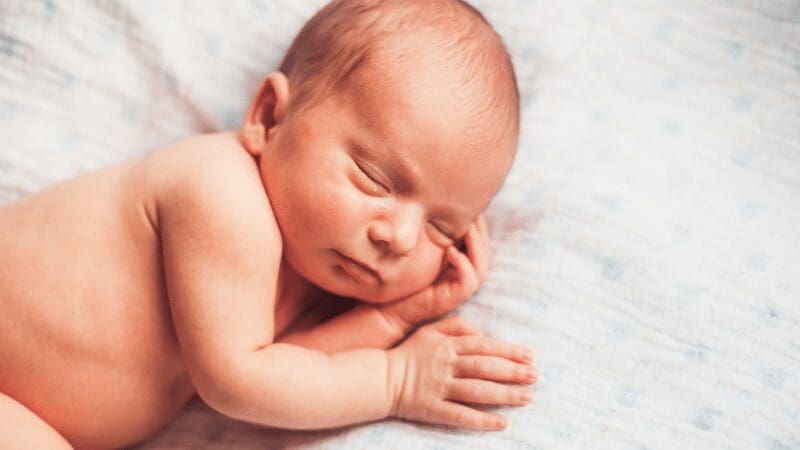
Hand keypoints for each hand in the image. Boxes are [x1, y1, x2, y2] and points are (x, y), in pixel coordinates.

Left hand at [379, 214, 491, 333]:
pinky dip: (464, 264)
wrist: (394, 306)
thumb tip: (441, 207)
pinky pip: (469, 280)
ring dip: (476, 245)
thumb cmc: (408, 277)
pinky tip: (451, 251)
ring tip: (466, 229)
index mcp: (464, 264)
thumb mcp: (425, 250)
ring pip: (482, 265)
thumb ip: (438, 235)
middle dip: (482, 232)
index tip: (471, 208)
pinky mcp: (455, 298)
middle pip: (487, 252)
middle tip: (473, 214)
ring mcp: (463, 288)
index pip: (482, 243)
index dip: (480, 226)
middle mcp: (467, 276)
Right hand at [386, 316, 536, 430]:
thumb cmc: (410, 354)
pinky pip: (460, 415)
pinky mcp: (432, 409)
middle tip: (535, 377)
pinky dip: (482, 420)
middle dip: (513, 372)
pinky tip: (502, 423)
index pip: (484, 346)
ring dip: (504, 394)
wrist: (380, 379)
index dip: (509, 351)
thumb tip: (482, 333)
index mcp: (447, 346)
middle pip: (485, 367)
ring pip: (477, 391)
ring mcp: (439, 388)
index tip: (530, 356)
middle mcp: (445, 365)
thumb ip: (457, 326)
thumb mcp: (430, 331)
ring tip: (527, 398)